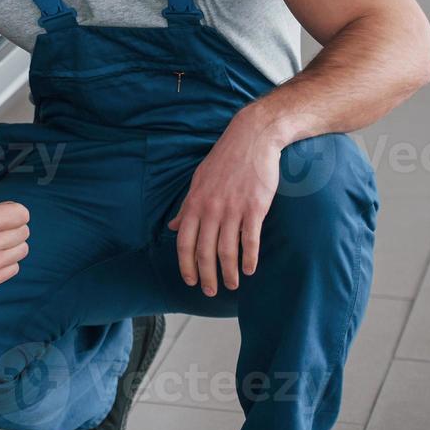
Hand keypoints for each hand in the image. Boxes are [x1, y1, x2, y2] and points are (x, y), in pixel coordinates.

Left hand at [167, 111, 283, 295]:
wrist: (251, 138)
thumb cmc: (224, 160)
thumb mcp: (199, 181)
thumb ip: (187, 206)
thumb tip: (175, 227)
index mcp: (195, 203)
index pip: (185, 242)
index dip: (186, 265)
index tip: (189, 281)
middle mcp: (211, 209)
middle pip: (205, 252)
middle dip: (206, 276)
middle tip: (210, 291)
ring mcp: (233, 209)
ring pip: (227, 250)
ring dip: (229, 272)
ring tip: (232, 285)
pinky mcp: (255, 208)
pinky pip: (250, 240)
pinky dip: (249, 258)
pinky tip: (250, 269)